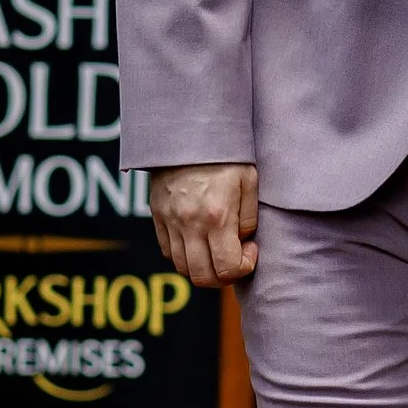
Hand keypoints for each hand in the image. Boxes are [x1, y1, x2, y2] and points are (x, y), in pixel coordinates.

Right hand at [151, 163, 259, 285]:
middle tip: (234, 257)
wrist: (187, 130)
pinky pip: (167, 251)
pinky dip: (184, 255)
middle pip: (201, 277)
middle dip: (222, 276)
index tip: (250, 249)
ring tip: (216, 249)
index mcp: (217, 216)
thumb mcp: (249, 182)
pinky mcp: (157, 215)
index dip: (244, 267)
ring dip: (202, 267)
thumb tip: (242, 242)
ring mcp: (169, 221)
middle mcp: (189, 224)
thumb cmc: (225, 153)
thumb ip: (248, 218)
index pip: (227, 268)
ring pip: (182, 268)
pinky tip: (198, 240)